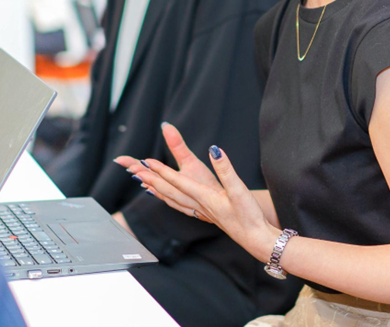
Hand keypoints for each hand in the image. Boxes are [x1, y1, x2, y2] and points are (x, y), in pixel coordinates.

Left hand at [114, 123, 278, 262]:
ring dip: (157, 189)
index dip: (161, 170)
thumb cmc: (248, 216)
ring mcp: (201, 211)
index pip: (177, 181)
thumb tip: (215, 150)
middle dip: (152, 179)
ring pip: (172, 200)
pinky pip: (180, 205)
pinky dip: (169, 199)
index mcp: (204, 197)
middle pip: (169, 191)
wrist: (255, 238)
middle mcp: (198, 205)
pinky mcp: (206, 215)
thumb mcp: (239, 189)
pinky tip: (167, 198)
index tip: (147, 161)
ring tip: (143, 182)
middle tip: (135, 169)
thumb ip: (226, 169)